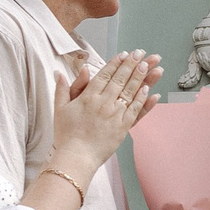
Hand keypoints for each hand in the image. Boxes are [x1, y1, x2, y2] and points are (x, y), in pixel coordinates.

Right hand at [50, 50, 159, 175]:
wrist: (77, 156)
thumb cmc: (66, 134)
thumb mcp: (60, 108)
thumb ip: (63, 89)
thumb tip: (61, 73)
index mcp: (88, 97)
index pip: (104, 75)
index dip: (115, 63)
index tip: (124, 54)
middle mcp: (104, 103)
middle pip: (120, 80)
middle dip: (131, 65)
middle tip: (140, 53)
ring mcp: (115, 115)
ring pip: (130, 92)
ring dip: (141, 77)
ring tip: (149, 65)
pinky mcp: (124, 127)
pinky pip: (136, 110)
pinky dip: (143, 99)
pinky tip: (149, 90)